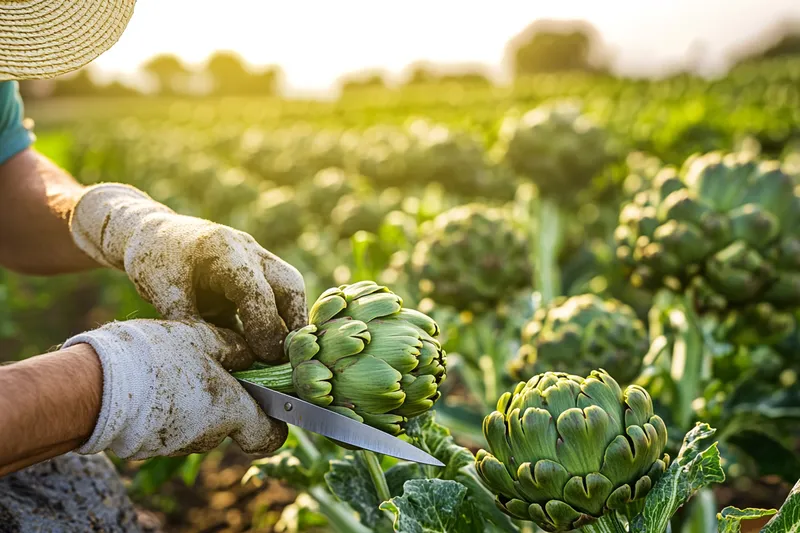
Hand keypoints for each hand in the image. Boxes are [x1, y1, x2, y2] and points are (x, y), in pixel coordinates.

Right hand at [63, 319, 287, 458]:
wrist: (97, 385)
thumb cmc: (157, 356)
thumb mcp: (203, 337)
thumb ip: (235, 347)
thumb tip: (250, 353)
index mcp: (232, 412)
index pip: (270, 437)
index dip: (275, 422)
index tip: (270, 400)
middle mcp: (209, 436)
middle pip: (233, 422)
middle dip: (230, 397)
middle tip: (215, 363)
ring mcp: (178, 444)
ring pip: (202, 422)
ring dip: (199, 399)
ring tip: (178, 366)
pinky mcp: (151, 444)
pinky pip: (175, 423)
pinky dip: (174, 405)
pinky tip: (157, 380)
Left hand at [69, 184, 306, 362]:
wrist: (152, 234)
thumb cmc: (153, 261)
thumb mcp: (162, 293)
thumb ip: (192, 323)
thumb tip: (228, 357)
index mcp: (223, 249)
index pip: (256, 291)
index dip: (264, 326)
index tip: (266, 357)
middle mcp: (248, 250)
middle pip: (288, 284)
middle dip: (292, 323)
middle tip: (288, 358)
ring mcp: (255, 258)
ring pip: (289, 289)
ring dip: (290, 322)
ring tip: (284, 357)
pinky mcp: (254, 273)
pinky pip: (276, 296)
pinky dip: (278, 319)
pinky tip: (270, 347)